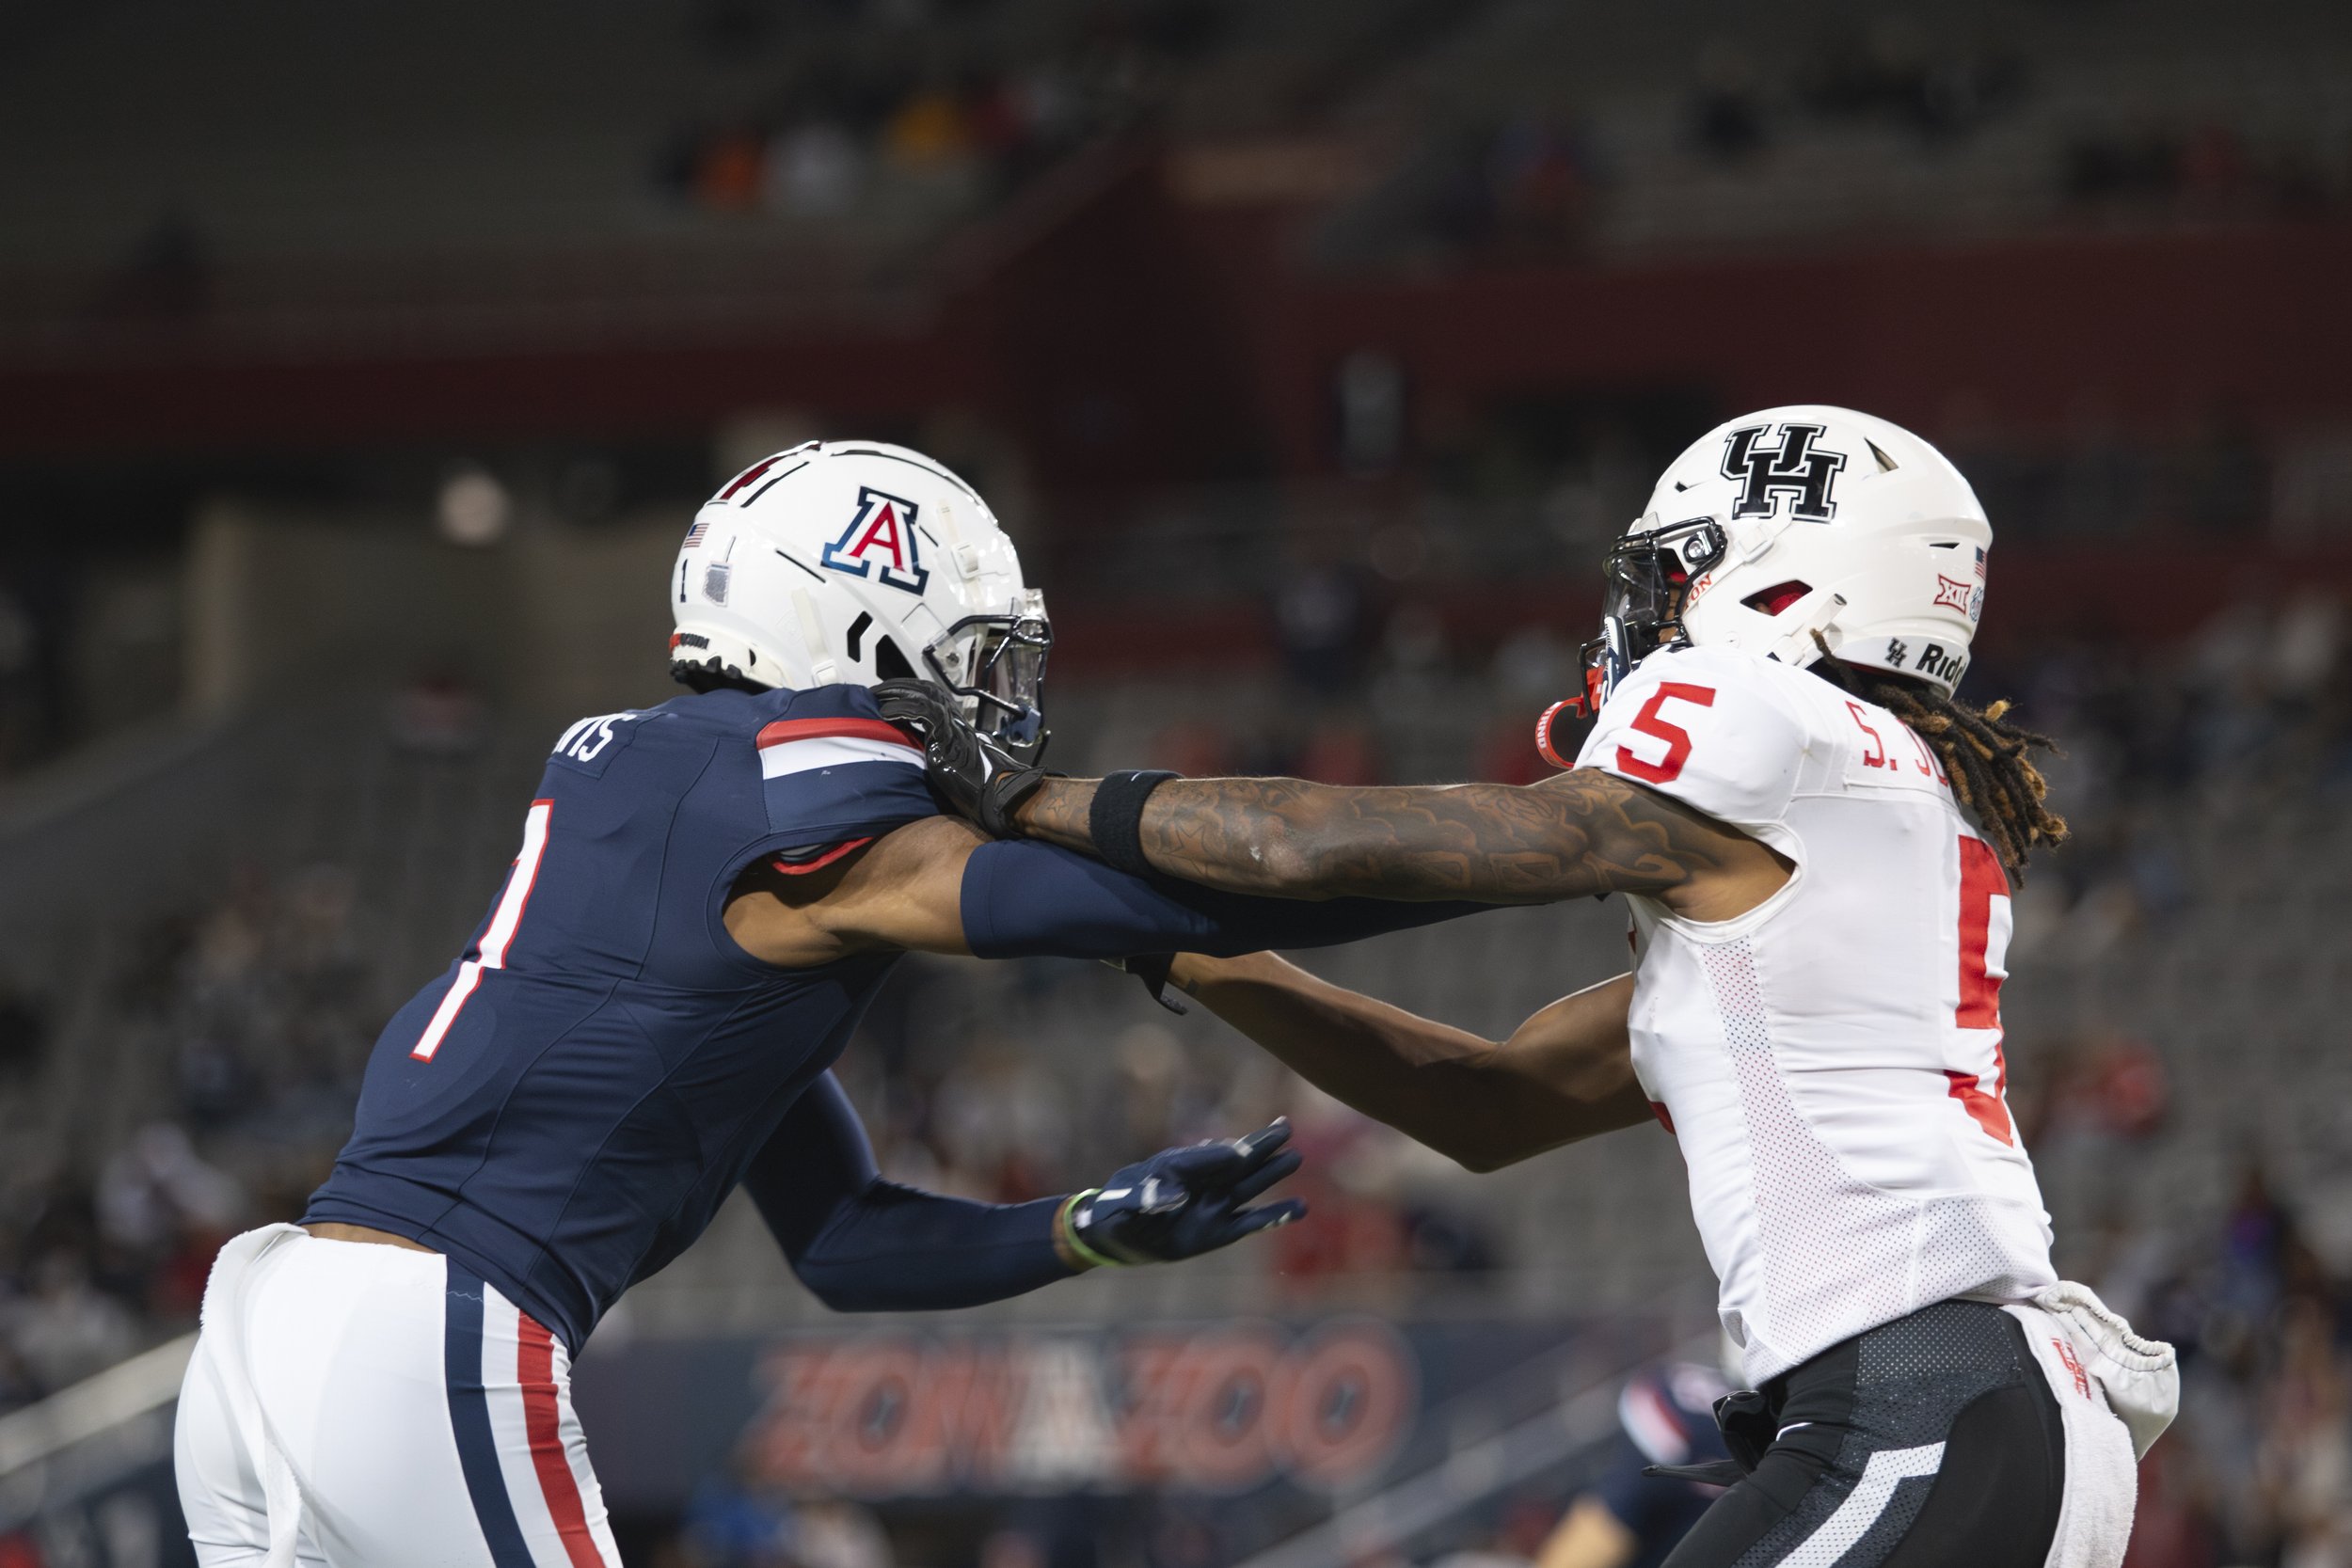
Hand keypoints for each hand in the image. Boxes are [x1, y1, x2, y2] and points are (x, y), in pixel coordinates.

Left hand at [872, 679, 1044, 837]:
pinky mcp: (948, 735)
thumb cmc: (976, 783)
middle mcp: (956, 719)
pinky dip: (903, 709)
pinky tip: (887, 713)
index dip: (909, 691)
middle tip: (878, 690)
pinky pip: (924, 712)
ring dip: (898, 692)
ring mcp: (953, 724)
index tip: (889, 694)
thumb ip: (938, 749)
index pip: (931, 696)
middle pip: (926, 689)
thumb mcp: (951, 760)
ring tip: (878, 696)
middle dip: (900, 686)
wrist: (994, 791)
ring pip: (924, 695)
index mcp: (956, 723)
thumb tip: (918, 750)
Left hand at [1060, 1120, 1304, 1267]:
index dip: (1223, 1154)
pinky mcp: (1218, 1231)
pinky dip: (1273, 1216)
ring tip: (1295, 1157)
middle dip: (1260, 1146)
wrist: (1115, 1232)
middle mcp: (1201, 1183)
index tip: (1241, 1150)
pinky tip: (1298, 1208)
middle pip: (1236, 1162)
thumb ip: (1146, 1199)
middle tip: (1285, 1127)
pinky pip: (1250, 1222)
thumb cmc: (1119, 1209)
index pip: (1205, 1158)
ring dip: (1271, 1172)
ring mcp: (1212, 1205)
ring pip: (1248, 1186)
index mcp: (1177, 1167)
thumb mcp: (1124, 1204)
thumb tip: (1175, 1198)